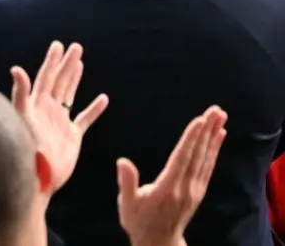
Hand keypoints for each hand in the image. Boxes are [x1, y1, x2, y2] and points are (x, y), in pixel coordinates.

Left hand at [11, 41, 108, 190]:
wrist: (38, 176)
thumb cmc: (26, 148)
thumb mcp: (22, 117)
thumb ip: (20, 93)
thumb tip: (16, 68)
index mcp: (37, 103)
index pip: (45, 76)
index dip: (52, 61)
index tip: (58, 45)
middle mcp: (48, 110)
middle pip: (59, 81)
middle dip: (66, 64)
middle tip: (75, 47)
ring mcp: (60, 122)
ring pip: (69, 95)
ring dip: (75, 79)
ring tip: (80, 63)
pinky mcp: (72, 136)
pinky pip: (85, 119)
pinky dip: (94, 109)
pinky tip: (103, 99)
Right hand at [118, 106, 226, 245]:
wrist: (159, 241)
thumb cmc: (139, 221)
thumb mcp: (127, 204)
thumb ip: (126, 183)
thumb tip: (123, 161)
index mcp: (168, 188)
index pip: (182, 158)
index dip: (191, 139)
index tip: (199, 120)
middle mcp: (186, 187)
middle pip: (198, 154)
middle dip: (207, 131)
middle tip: (216, 110)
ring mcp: (195, 189)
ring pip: (206, 158)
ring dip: (214, 137)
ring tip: (221, 117)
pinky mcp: (198, 190)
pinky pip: (208, 166)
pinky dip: (214, 150)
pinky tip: (218, 137)